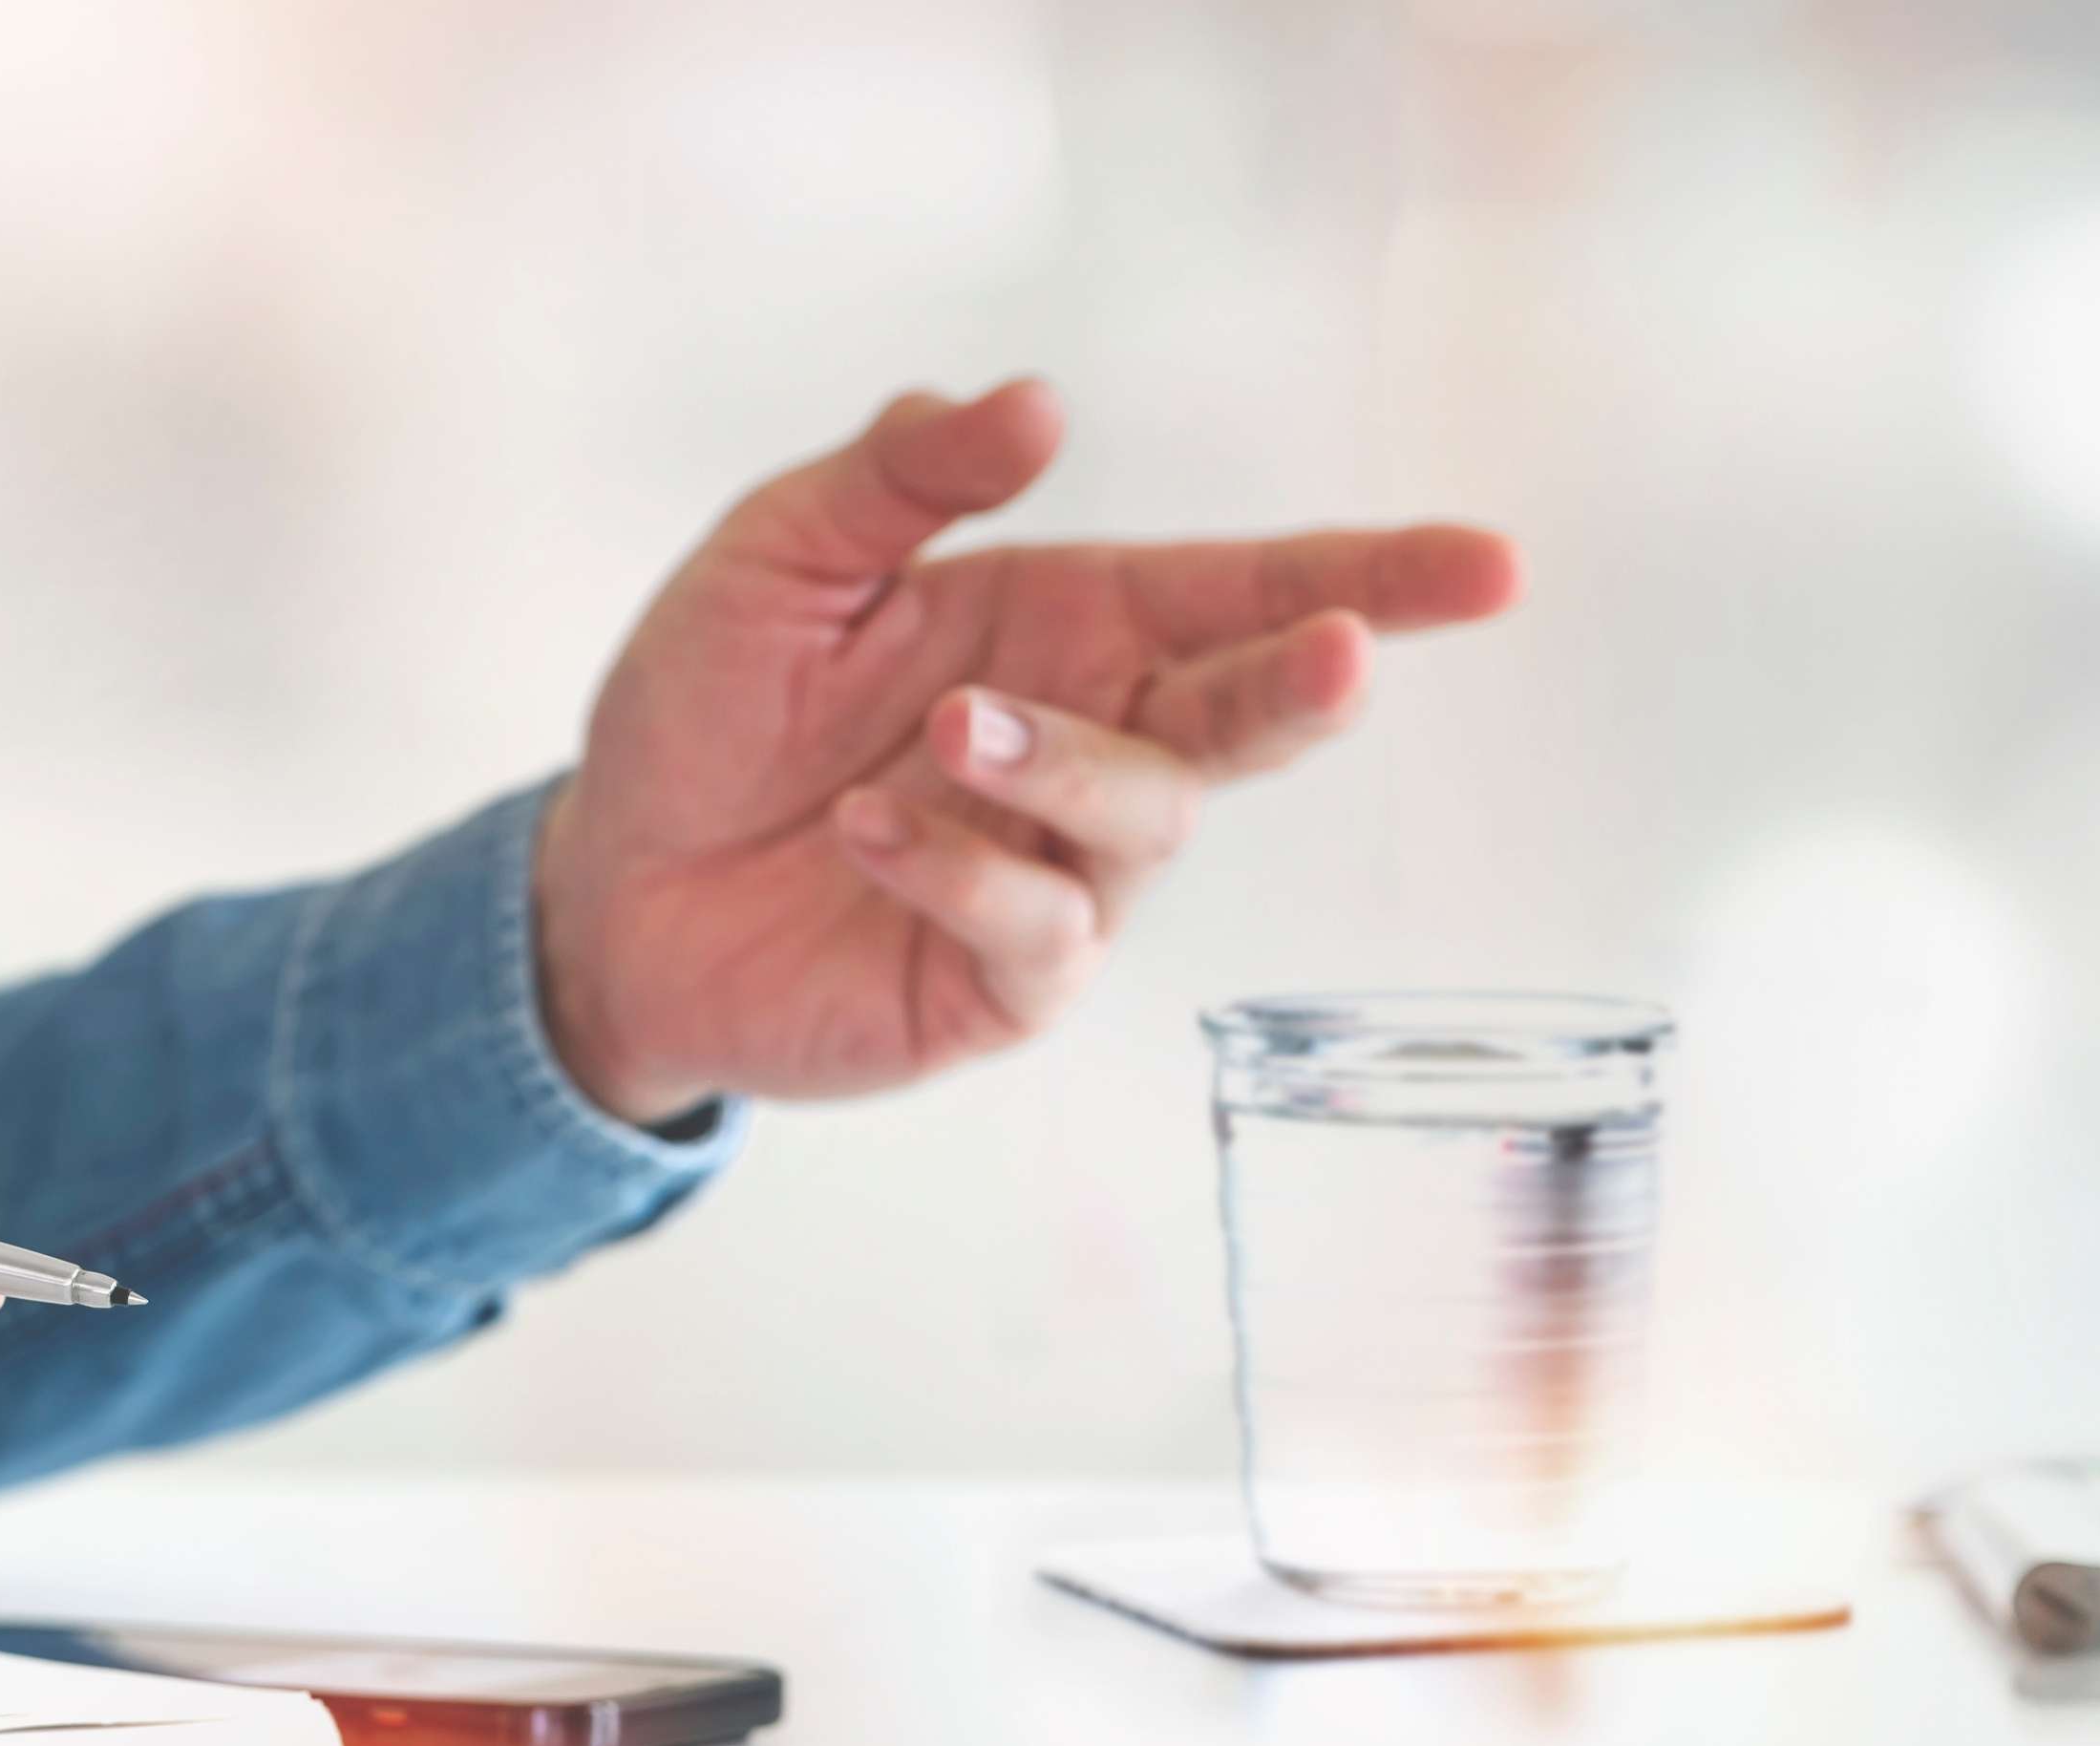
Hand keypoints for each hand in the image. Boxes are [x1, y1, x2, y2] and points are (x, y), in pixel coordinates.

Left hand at [534, 379, 1525, 1123]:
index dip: (1376, 578)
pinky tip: (873, 829)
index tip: (1491, 566)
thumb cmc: (712, 710)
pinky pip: (1039, 928)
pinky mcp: (1000, 987)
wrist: (608, 880)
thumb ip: (902, 473)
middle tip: (1345, 653)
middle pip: (1248, 713)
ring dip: (1064, 763)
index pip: (1247, 593)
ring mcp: (1059, 876)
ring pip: (1147, 817)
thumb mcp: (782, 554)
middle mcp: (1092, 748)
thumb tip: (1039, 405)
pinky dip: (962, 869)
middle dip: (1311, 682)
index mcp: (1069, 626)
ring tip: (952, 732)